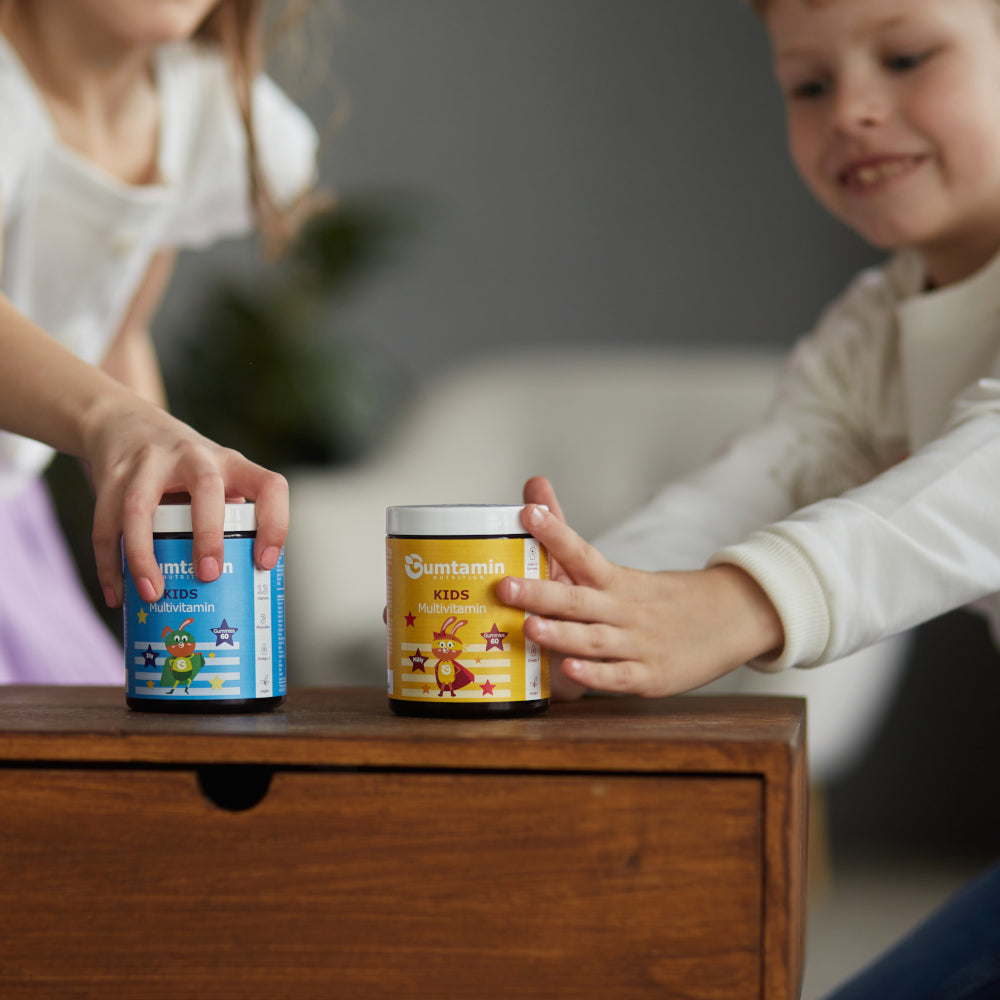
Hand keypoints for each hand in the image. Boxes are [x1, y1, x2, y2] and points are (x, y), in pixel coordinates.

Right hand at [83, 398, 287, 607]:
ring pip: (139, 506)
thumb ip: (228, 517)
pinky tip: (117, 594)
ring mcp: (149, 462)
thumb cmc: (184, 468)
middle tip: (208, 575)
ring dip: (143, 555)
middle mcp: (194, 456)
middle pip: (206, 488)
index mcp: (231, 463)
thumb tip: (240, 586)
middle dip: (208, 534)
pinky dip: (109, 564)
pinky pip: (106, 524)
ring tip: (152, 593)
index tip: (264, 562)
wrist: (126, 422)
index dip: (274, 523)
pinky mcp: (112, 474)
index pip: (268, 485)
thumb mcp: (217, 479)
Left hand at [498, 489, 783, 696]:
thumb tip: (533, 488)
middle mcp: (623, 609)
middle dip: (540, 594)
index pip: (582, 552)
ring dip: (561, 634)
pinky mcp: (649, 676)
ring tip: (529, 627)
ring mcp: (637, 643)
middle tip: (504, 585)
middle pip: (578, 600)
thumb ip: (565, 540)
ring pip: (594, 639)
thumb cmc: (659, 598)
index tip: (528, 514)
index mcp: (615, 581)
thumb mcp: (618, 572)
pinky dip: (595, 675)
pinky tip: (570, 671)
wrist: (731, 618)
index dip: (555, 534)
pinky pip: (618, 676)